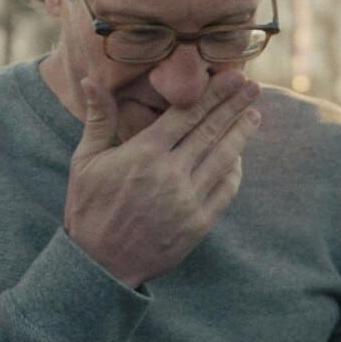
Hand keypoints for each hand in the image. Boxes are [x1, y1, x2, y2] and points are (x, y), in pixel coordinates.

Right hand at [64, 72, 262, 287]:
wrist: (100, 264)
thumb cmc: (89, 209)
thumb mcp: (85, 161)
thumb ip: (98, 119)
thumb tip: (92, 81)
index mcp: (144, 154)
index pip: (187, 114)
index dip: (213, 93)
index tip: (233, 77)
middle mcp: (170, 174)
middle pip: (211, 131)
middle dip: (234, 105)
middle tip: (253, 86)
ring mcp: (188, 200)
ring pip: (223, 158)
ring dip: (241, 134)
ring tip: (255, 114)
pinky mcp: (199, 223)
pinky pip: (225, 190)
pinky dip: (235, 170)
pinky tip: (239, 156)